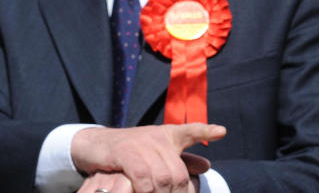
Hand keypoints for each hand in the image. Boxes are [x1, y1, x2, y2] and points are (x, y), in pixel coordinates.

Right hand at [71, 123, 225, 192]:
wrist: (97, 145)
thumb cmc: (131, 152)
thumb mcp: (158, 153)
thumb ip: (181, 160)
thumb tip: (207, 165)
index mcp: (168, 135)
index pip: (190, 131)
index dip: (206, 131)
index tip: (222, 132)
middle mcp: (157, 137)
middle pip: (177, 171)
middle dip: (178, 192)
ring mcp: (141, 143)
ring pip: (162, 176)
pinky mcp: (125, 152)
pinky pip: (142, 175)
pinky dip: (146, 190)